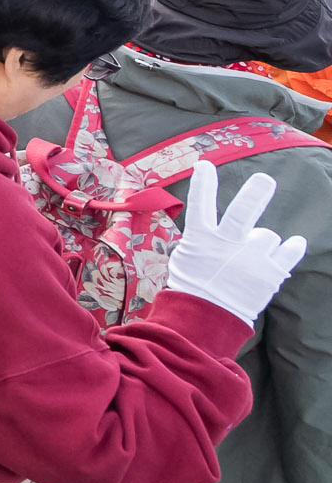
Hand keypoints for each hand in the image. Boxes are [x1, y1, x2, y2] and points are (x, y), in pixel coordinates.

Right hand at [163, 166, 308, 323]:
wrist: (207, 318)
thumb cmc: (192, 286)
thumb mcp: (186, 256)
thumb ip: (203, 239)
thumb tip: (218, 228)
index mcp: (201, 238)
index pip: (200, 203)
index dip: (203, 183)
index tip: (204, 165)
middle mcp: (227, 244)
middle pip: (243, 212)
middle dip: (254, 193)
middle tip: (265, 180)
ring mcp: (251, 258)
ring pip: (267, 235)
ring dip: (262, 242)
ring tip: (253, 258)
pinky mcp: (270, 273)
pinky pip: (289, 251)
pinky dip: (292, 247)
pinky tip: (295, 243)